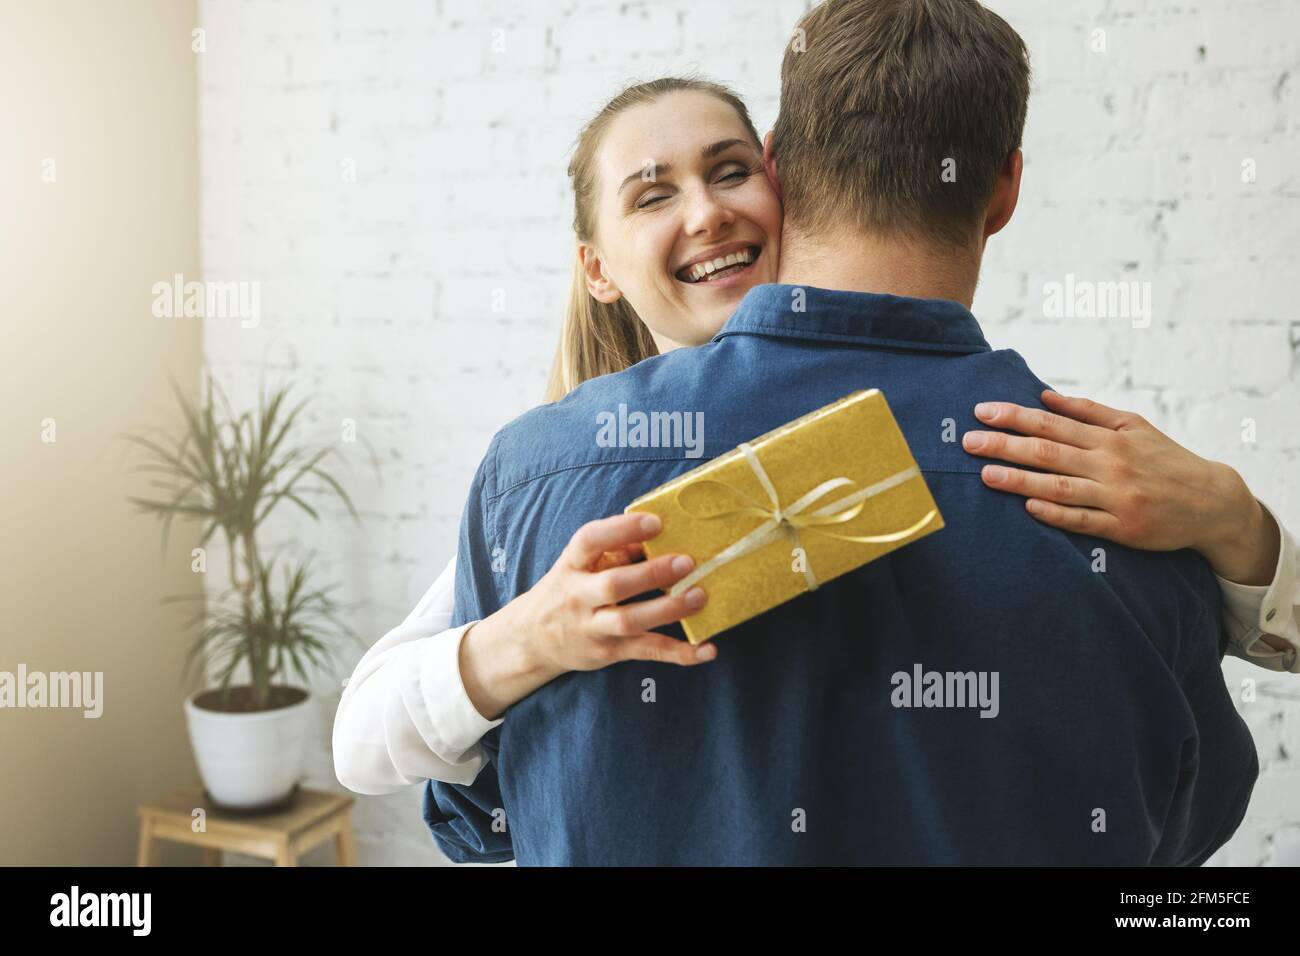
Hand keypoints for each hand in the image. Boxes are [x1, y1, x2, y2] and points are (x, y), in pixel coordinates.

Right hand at [459, 513, 712, 719]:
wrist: (532, 639)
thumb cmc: (568, 590)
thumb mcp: (580, 565)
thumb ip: (615, 549)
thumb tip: (662, 533)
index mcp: (571, 565)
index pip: (589, 541)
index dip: (621, 530)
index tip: (656, 522)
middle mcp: (578, 596)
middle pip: (613, 586)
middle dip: (651, 574)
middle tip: (687, 562)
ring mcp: (593, 627)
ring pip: (630, 621)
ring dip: (668, 610)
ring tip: (699, 596)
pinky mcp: (609, 652)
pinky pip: (647, 652)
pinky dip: (679, 653)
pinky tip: (707, 650)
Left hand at [961, 389, 1280, 588]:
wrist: (1213, 501)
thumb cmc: (1165, 459)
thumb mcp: (1134, 425)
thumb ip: (1089, 412)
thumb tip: (1046, 397)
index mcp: (1109, 437)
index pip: (1051, 423)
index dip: (1014, 416)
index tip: (981, 412)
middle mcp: (1110, 464)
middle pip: (1048, 452)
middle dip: (1005, 444)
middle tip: (968, 440)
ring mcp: (1116, 498)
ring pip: (1060, 486)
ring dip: (1020, 479)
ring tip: (985, 474)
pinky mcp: (1123, 528)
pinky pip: (1083, 521)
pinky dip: (1055, 513)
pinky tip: (1028, 506)